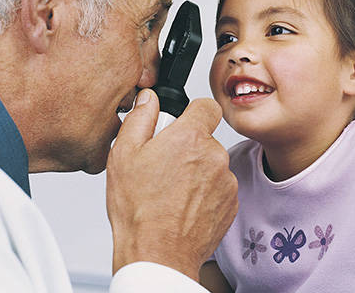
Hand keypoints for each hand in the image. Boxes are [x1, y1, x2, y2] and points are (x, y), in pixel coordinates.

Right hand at [106, 89, 237, 281]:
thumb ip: (141, 118)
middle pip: (206, 138)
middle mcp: (214, 155)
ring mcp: (226, 181)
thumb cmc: (139, 210)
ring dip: (198, 172)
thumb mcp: (123, 155)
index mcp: (190, 137)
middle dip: (188, 147)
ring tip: (172, 192)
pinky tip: (183, 205)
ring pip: (213, 164)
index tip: (182, 123)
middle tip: (164, 167)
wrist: (158, 254)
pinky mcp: (231, 203)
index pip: (206, 106)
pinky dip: (205, 193)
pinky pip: (219, 188)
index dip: (193, 112)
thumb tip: (150, 99)